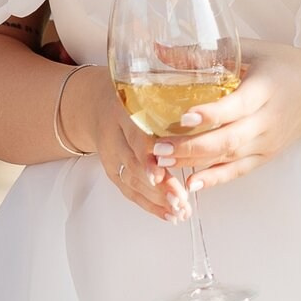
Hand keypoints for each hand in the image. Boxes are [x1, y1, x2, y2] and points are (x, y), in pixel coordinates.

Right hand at [70, 68, 183, 220]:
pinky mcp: (113, 171)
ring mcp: (110, 156)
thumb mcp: (144, 84)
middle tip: (180, 197)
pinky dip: (150, 205)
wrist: (93, 103)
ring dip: (157, 199)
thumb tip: (206, 106)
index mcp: (122, 108)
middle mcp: (112, 134)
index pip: (134, 133)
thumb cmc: (130, 93)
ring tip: (180, 210)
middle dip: (158, 184)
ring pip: (131, 181)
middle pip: (133, 163)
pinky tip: (170, 215)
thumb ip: (172, 90)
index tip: (160, 170)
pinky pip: (130, 192)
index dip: (146, 154)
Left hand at [149, 44, 300, 191]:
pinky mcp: (266, 155)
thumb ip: (208, 51)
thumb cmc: (284, 65)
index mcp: (265, 88)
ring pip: (229, 157)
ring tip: (162, 163)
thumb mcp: (252, 49)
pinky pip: (239, 170)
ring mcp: (268, 141)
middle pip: (229, 139)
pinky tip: (191, 183)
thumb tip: (160, 52)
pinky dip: (215, 178)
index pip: (237, 106)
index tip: (182, 117)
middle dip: (191, 147)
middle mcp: (268, 119)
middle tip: (158, 148)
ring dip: (194, 162)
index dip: (210, 114)